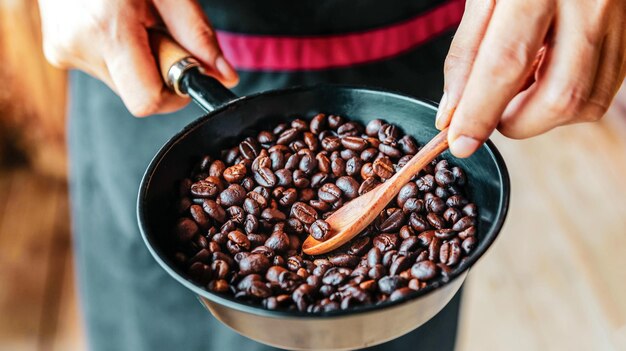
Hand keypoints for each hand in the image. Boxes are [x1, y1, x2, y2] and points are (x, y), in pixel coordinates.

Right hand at [38, 0, 237, 116]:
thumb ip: (197, 35)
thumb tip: (224, 77)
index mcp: (109, 29)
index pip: (148, 101)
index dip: (173, 95)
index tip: (183, 70)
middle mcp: (81, 46)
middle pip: (138, 95)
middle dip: (157, 72)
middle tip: (155, 32)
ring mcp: (65, 51)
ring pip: (123, 84)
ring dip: (138, 62)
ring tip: (131, 22)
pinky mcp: (58, 52)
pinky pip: (105, 71)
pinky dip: (120, 55)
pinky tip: (116, 24)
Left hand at [437, 0, 625, 156]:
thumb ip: (468, 51)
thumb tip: (453, 109)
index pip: (506, 64)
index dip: (479, 112)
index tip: (459, 142)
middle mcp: (591, 2)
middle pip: (559, 96)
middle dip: (517, 122)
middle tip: (491, 113)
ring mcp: (620, 18)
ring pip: (586, 101)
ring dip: (542, 115)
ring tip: (517, 89)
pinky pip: (603, 88)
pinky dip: (566, 99)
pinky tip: (545, 77)